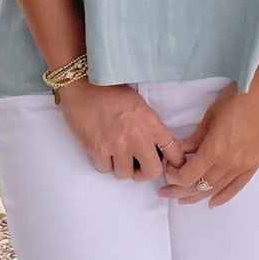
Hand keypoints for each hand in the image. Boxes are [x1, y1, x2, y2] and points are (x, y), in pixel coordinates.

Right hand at [58, 80, 189, 182]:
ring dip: (121, 167)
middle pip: (151, 171)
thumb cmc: (110, 90)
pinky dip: (104, 163)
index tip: (172, 166)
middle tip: (139, 166)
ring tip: (117, 154)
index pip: (173, 150)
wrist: (83, 85)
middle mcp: (137, 136)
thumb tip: (155, 145)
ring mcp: (117, 145)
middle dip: (145, 172)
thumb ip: (150, 125)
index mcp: (151, 122)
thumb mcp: (139, 103)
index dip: (175, 162)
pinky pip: (105, 169)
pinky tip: (102, 149)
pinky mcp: (98, 149)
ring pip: (125, 174)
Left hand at [157, 82, 258, 208]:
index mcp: (214, 150)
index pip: (188, 175)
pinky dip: (222, 197)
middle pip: (199, 186)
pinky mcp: (253, 166)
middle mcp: (228, 164)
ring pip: (215, 190)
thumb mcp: (210, 117)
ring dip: (196, 196)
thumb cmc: (238, 99)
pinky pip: (236, 188)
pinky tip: (211, 203)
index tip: (169, 168)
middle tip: (166, 191)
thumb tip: (180, 152)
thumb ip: (194, 139)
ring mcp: (242, 167)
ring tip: (182, 199)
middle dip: (179, 191)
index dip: (174, 176)